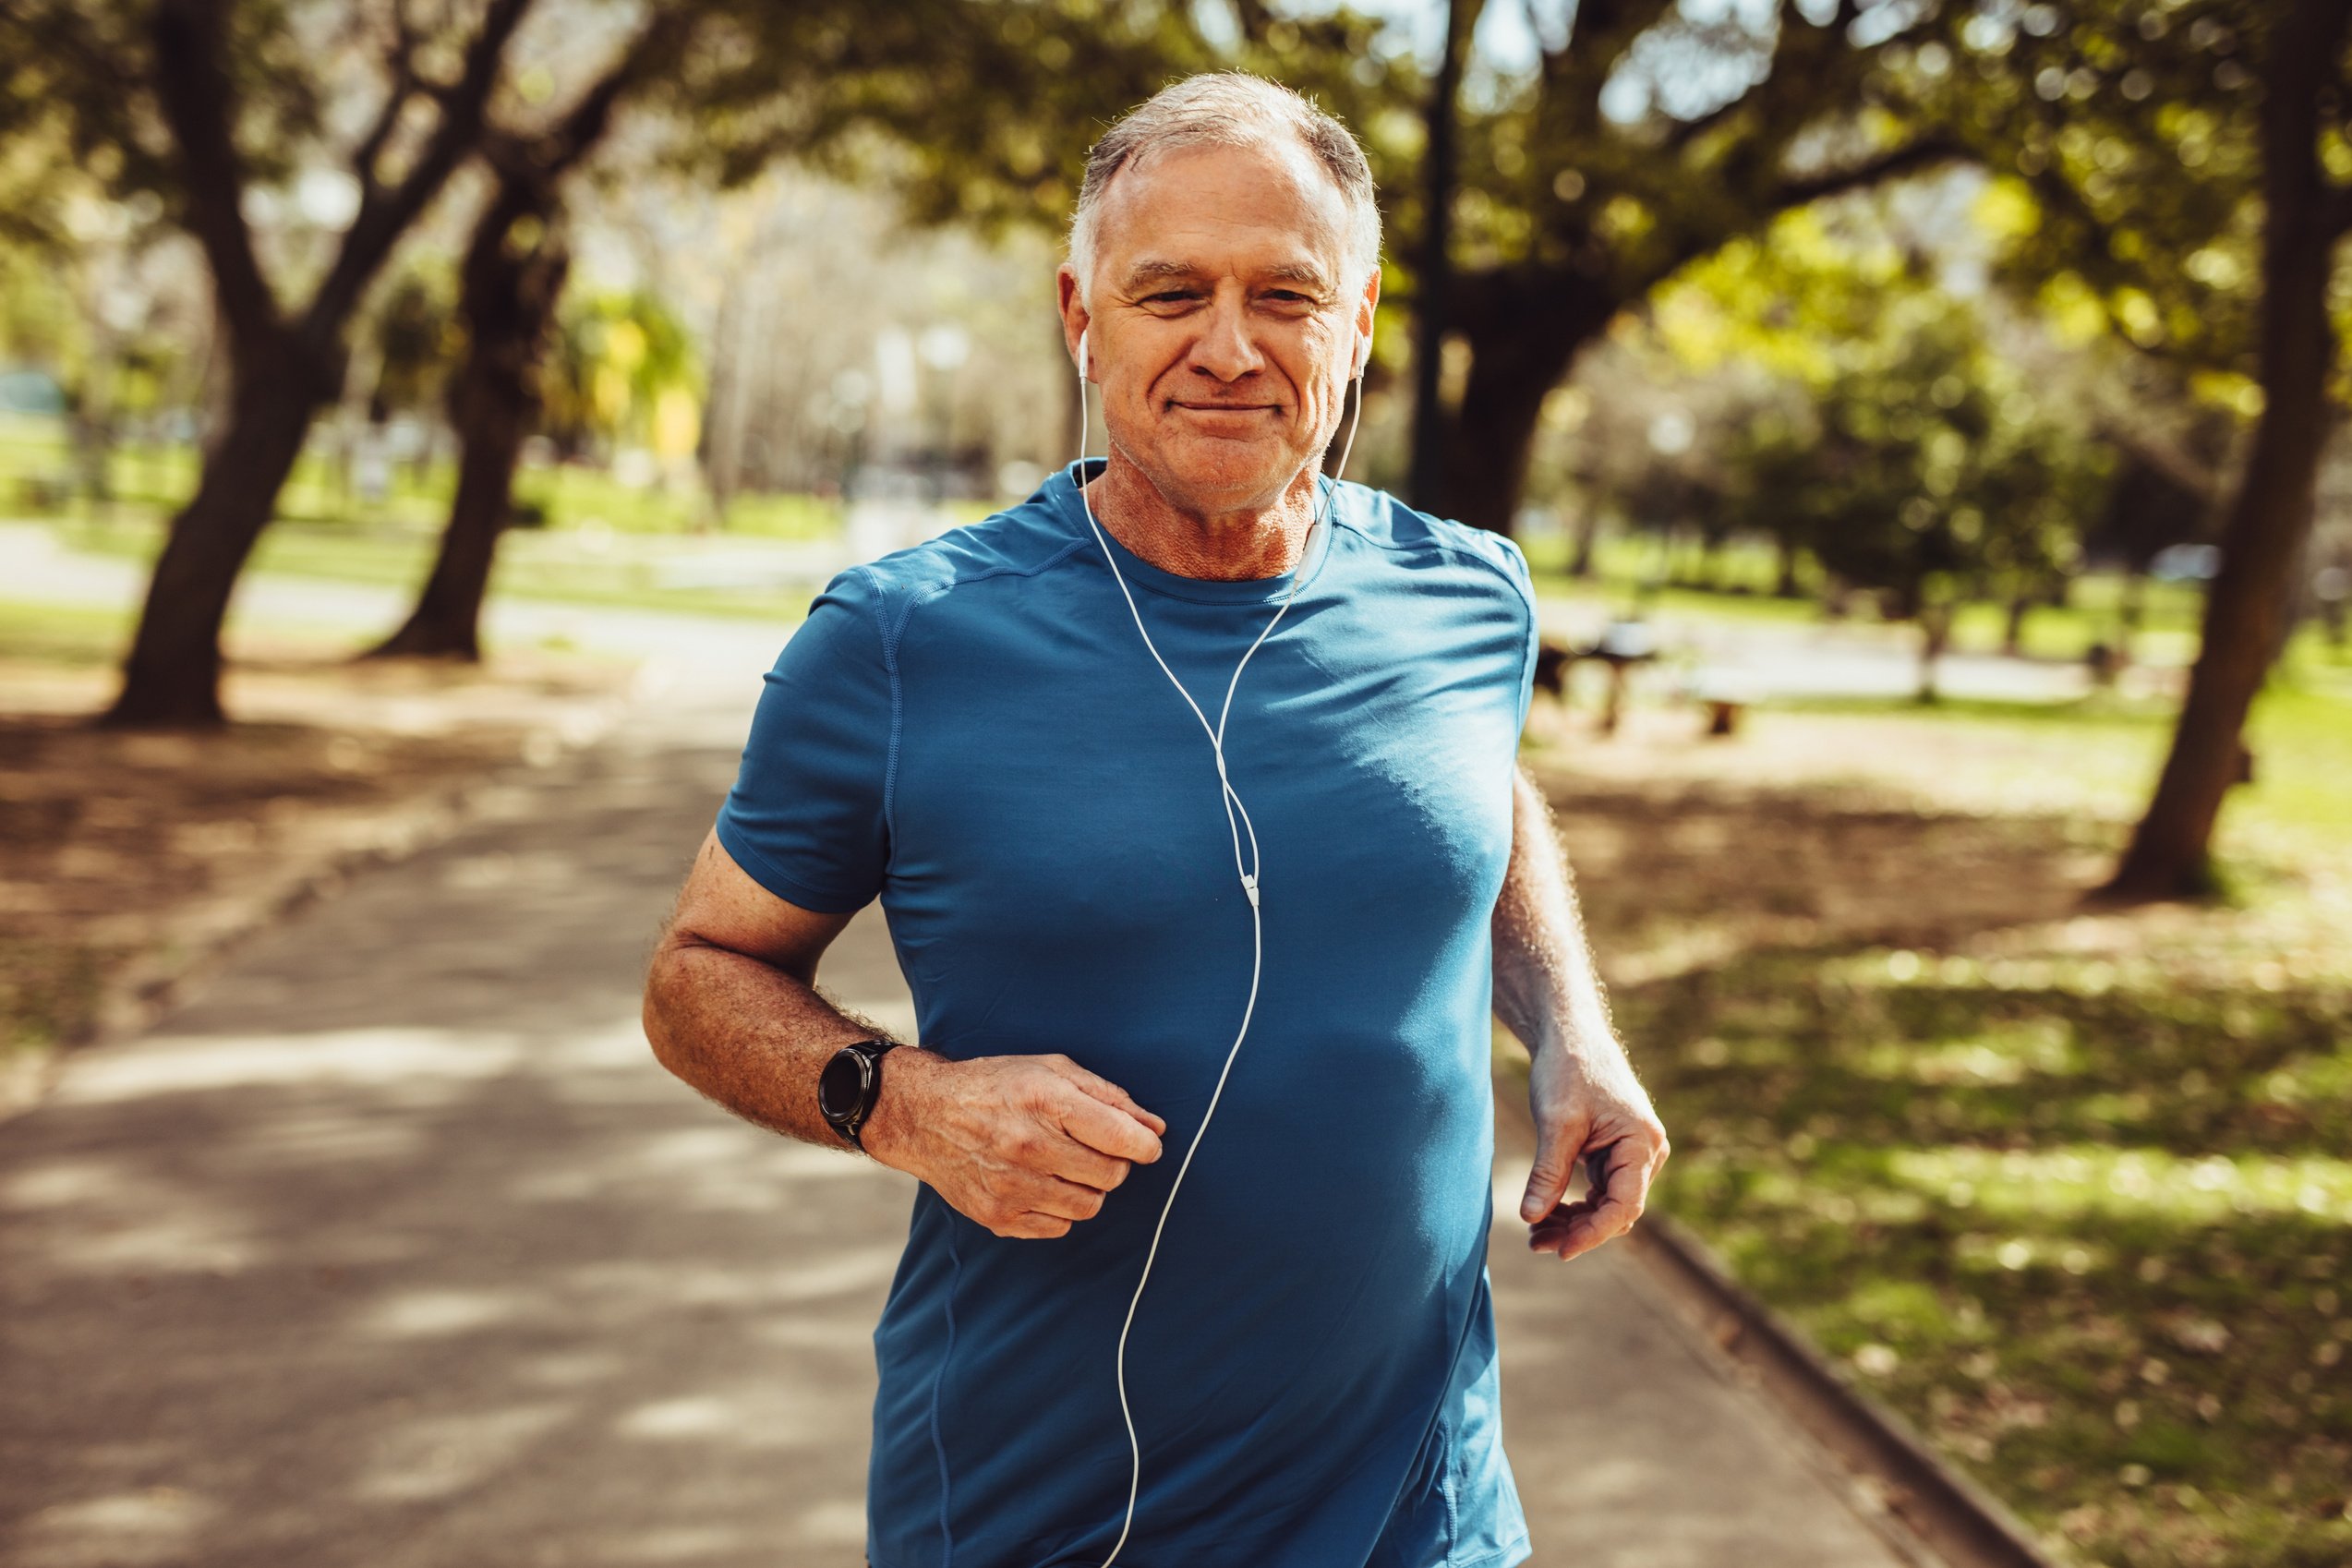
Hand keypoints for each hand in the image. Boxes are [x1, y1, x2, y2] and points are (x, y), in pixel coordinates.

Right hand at [860, 1049, 1166, 1238]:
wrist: (926, 1115)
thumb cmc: (996, 1086)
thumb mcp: (1051, 1070)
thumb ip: (1108, 1097)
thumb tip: (1154, 1129)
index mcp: (1045, 1101)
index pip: (1121, 1138)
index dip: (1144, 1146)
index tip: (1145, 1146)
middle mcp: (1028, 1146)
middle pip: (1110, 1176)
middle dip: (1114, 1164)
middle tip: (1094, 1150)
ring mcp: (1011, 1186)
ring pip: (1088, 1206)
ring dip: (1087, 1188)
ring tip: (1065, 1166)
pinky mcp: (997, 1216)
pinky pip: (1058, 1227)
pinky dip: (1059, 1210)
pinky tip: (1041, 1183)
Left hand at [1520, 1038, 1669, 1260]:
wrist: (1570, 1036)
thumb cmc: (1568, 1070)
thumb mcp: (1555, 1122)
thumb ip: (1547, 1172)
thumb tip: (1531, 1219)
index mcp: (1642, 1143)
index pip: (1625, 1206)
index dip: (1594, 1232)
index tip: (1561, 1251)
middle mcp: (1646, 1153)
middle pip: (1617, 1211)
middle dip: (1578, 1231)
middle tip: (1535, 1245)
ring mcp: (1632, 1155)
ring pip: (1607, 1205)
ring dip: (1574, 1222)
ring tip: (1535, 1235)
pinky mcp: (1614, 1154)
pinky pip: (1599, 1192)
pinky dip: (1574, 1205)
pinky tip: (1545, 1214)